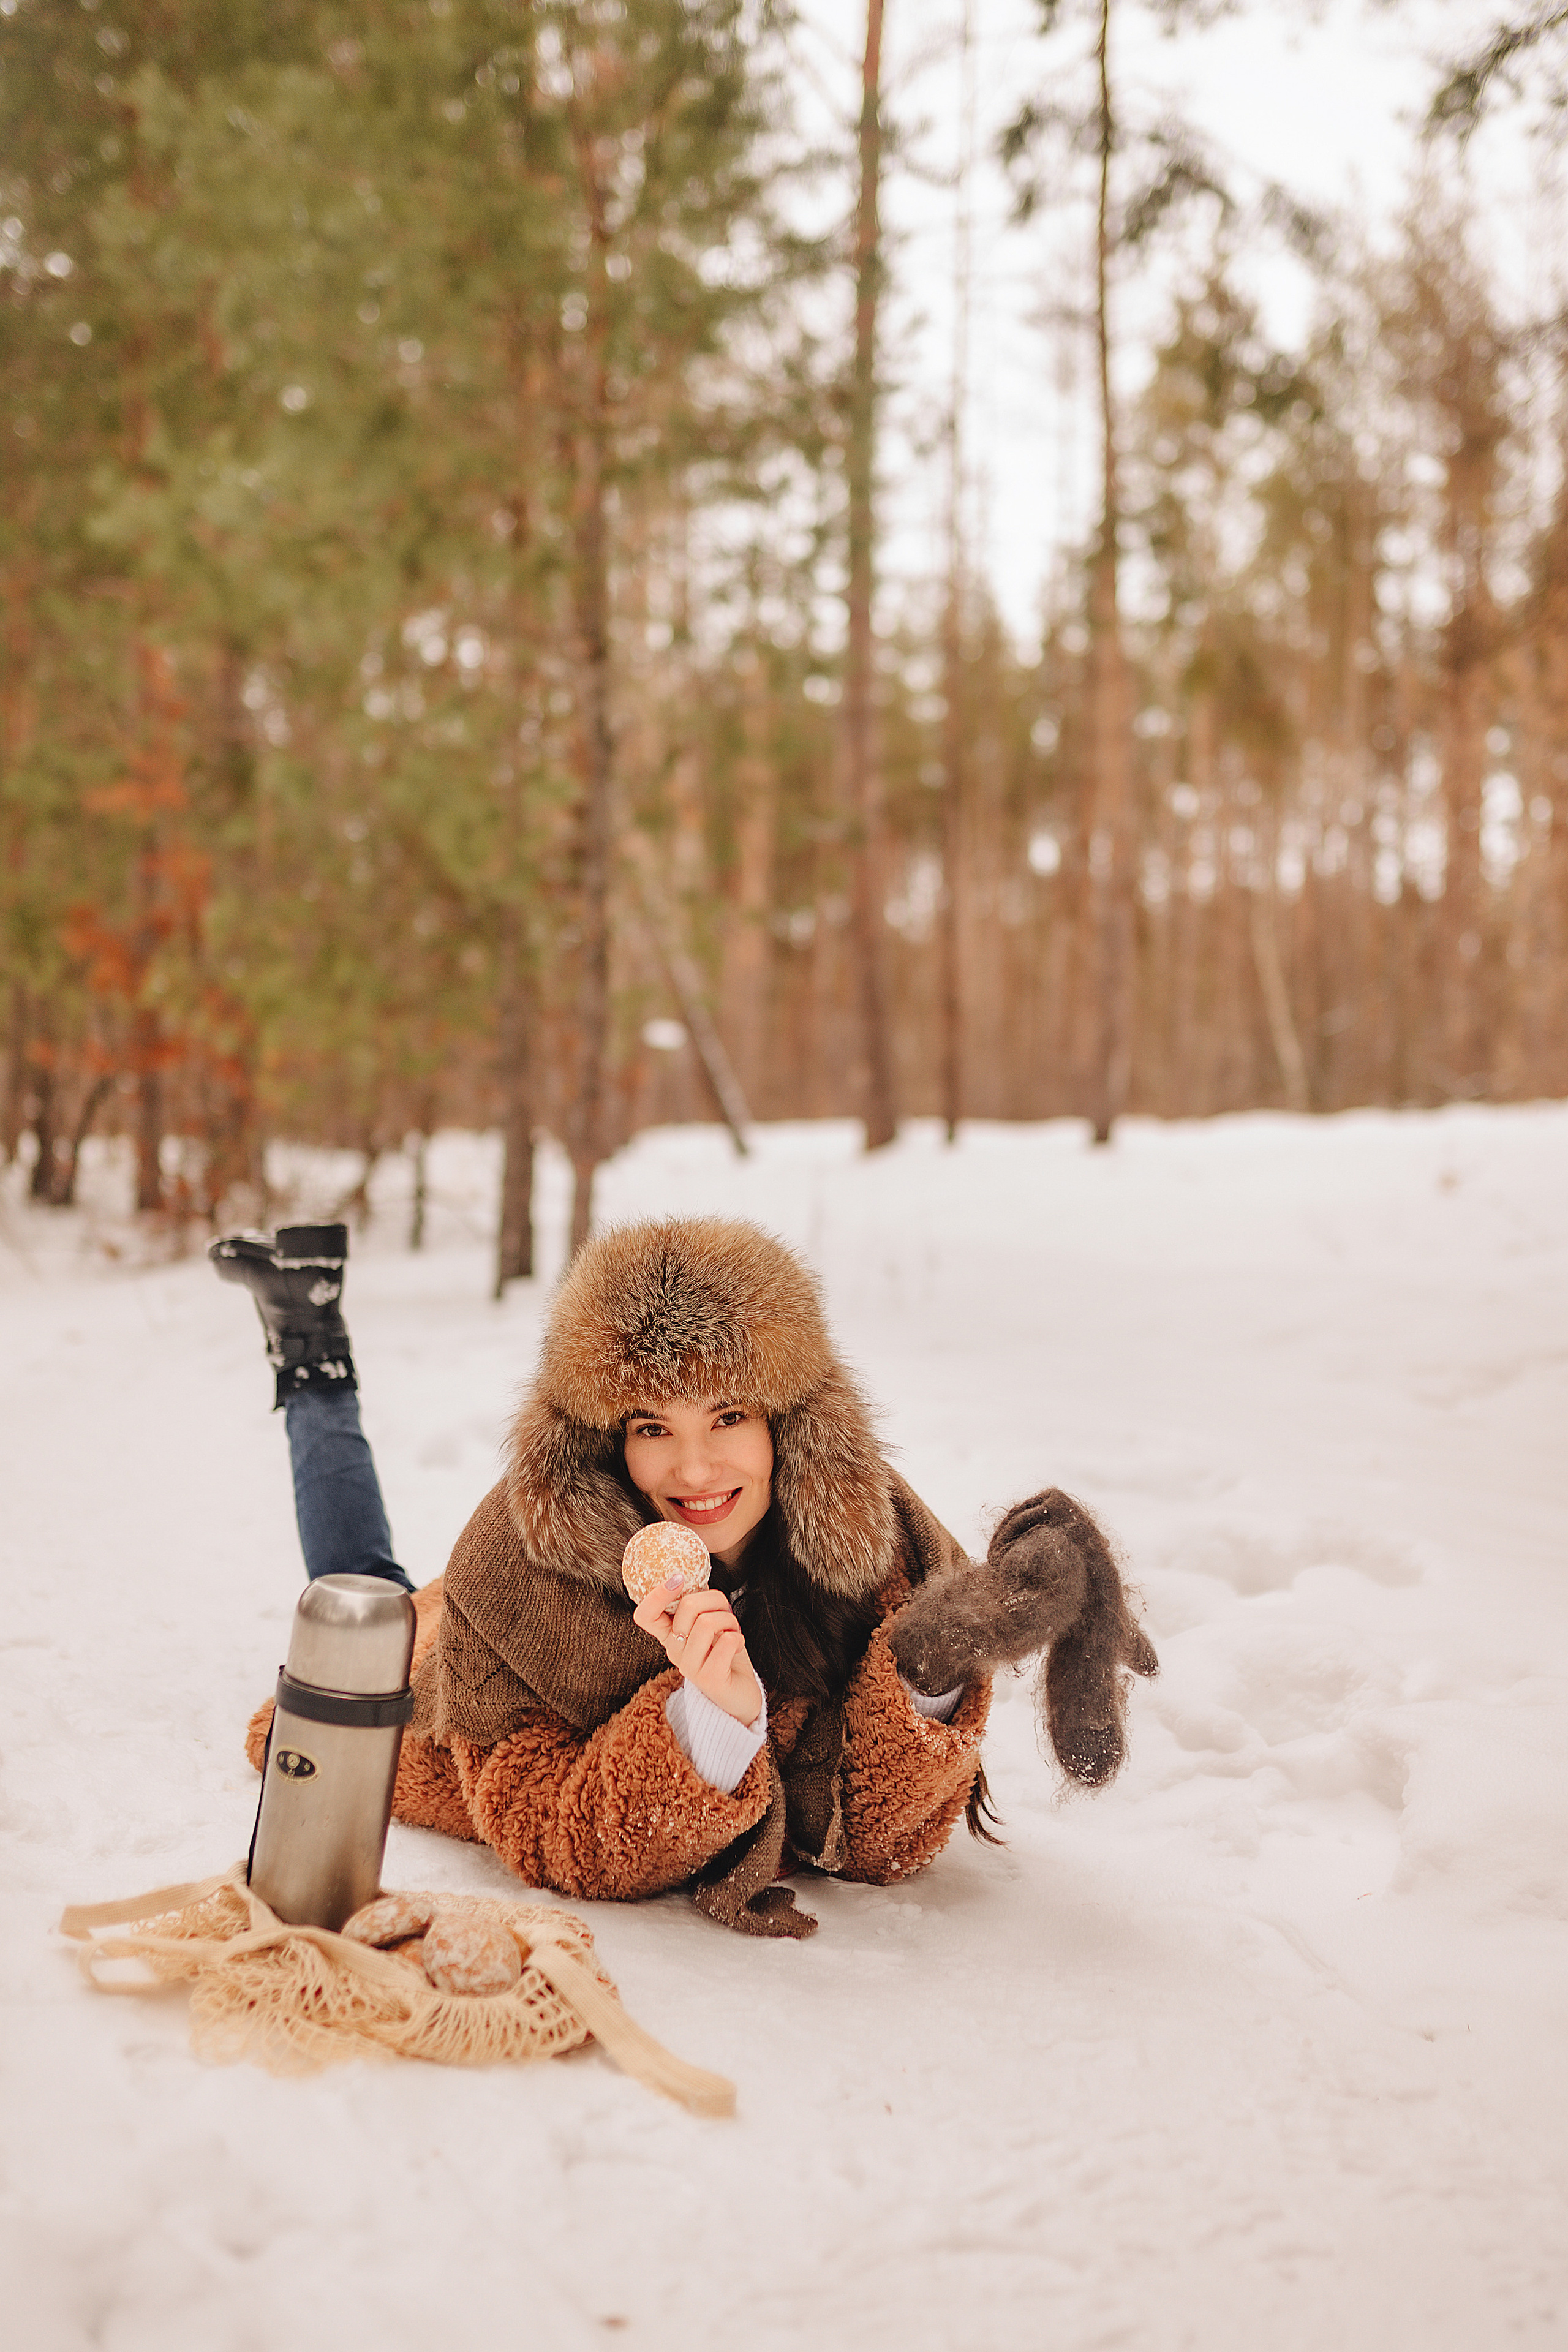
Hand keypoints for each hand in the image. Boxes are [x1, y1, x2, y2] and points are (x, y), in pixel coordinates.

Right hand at [632, 1576, 763, 1728]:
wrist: (741, 1694)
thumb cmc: (724, 1653)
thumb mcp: (708, 1623)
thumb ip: (699, 1604)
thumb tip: (694, 1573)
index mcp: (669, 1635)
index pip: (644, 1615)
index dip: (657, 1594)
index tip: (678, 1578)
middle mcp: (674, 1651)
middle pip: (687, 1606)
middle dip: (715, 1599)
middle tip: (725, 1611)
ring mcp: (690, 1667)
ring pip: (708, 1622)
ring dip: (729, 1620)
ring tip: (733, 1631)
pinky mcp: (710, 1679)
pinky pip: (726, 1642)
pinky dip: (738, 1637)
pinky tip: (737, 1646)